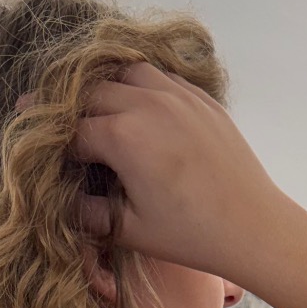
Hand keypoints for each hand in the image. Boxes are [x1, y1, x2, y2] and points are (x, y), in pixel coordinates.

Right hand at [69, 63, 286, 283]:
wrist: (252, 227)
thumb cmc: (192, 233)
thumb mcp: (130, 229)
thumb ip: (89, 214)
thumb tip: (65, 202)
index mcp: (124, 136)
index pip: (73, 131)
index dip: (58, 147)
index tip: (54, 159)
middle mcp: (149, 104)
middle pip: (93, 93)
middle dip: (77, 113)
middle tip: (69, 132)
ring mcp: (179, 97)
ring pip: (128, 73)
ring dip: (110, 90)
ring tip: (106, 115)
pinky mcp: (203, 100)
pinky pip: (163, 78)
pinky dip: (145, 88)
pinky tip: (144, 112)